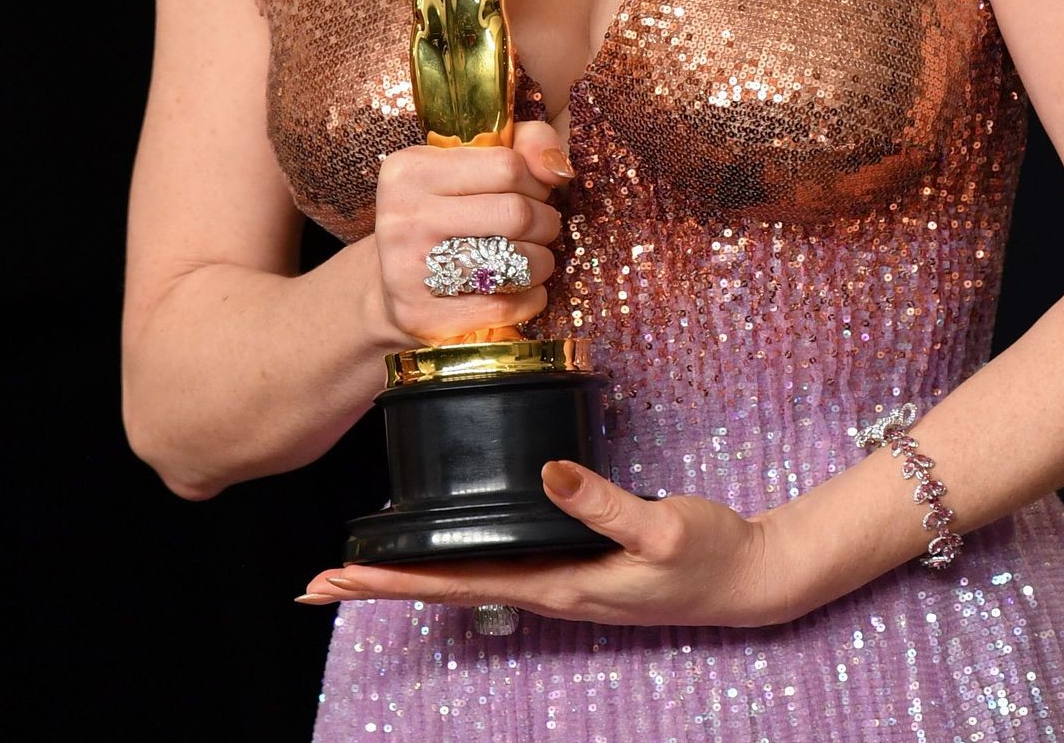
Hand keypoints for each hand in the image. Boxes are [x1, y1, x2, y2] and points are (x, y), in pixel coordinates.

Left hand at [298, 460, 792, 627]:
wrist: (749, 576)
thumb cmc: (708, 554)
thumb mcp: (664, 527)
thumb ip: (605, 502)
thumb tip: (547, 473)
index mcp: (558, 586)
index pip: (457, 586)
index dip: (394, 581)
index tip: (337, 577)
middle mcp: (547, 589)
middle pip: (445, 589)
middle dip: (379, 586)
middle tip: (315, 582)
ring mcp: (558, 580)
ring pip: (464, 578)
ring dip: (408, 574)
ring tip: (356, 570)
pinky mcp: (571, 562)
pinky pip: (493, 563)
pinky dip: (451, 559)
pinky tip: (441, 549)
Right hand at [371, 120, 570, 346]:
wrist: (386, 284)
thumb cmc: (443, 213)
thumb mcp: (471, 163)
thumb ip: (524, 145)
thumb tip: (559, 168)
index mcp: (411, 169)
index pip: (507, 166)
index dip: (536, 181)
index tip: (534, 191)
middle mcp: (403, 217)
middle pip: (516, 213)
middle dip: (545, 221)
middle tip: (541, 227)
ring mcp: (408, 269)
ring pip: (515, 262)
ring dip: (541, 262)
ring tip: (533, 258)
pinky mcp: (422, 315)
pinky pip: (504, 306)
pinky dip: (530, 298)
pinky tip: (523, 290)